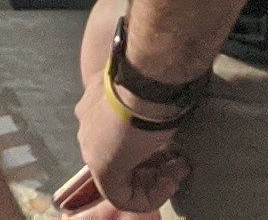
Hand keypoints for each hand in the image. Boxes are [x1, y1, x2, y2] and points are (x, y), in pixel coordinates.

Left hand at [64, 0, 189, 217]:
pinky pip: (122, 196)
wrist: (149, 75)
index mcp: (95, 103)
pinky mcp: (103, 167)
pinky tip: (172, 178)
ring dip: (155, 180)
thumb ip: (151, 89)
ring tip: (179, 167)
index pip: (116, 135)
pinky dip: (151, 195)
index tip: (173, 143)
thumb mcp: (153, 83)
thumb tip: (172, 73)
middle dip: (152, 165)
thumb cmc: (157, 70)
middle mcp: (87, 125)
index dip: (147, 146)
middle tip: (179, 160)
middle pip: (118, 158)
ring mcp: (92, 147)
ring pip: (120, 179)